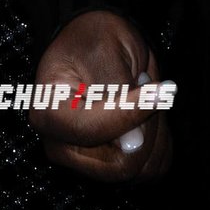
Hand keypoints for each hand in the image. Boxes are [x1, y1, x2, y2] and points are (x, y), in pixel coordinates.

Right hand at [29, 10, 171, 182]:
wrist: (97, 44)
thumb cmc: (93, 41)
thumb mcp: (102, 51)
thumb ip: (116, 93)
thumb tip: (134, 141)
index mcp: (48, 112)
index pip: (92, 130)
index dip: (131, 113)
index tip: (161, 91)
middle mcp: (62, 146)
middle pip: (120, 163)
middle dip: (146, 125)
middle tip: (148, 87)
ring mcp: (85, 162)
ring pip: (141, 168)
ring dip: (156, 131)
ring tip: (143, 98)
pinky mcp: (110, 166)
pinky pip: (152, 168)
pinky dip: (160, 141)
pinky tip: (148, 115)